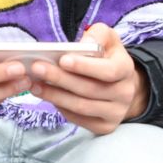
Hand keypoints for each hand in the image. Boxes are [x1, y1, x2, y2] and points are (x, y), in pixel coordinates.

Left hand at [28, 23, 148, 134]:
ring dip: (55, 96)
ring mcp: (116, 112)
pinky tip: (48, 96)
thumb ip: (97, 35)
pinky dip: (60, 107)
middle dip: (61, 79)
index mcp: (126, 69)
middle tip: (37, 69)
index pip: (109, 71)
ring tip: (35, 85)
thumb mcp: (107, 39)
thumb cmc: (108, 58)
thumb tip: (83, 44)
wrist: (121, 87)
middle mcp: (125, 93)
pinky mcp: (104, 127)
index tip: (62, 59)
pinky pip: (78, 119)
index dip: (85, 66)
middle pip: (90, 89)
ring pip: (81, 107)